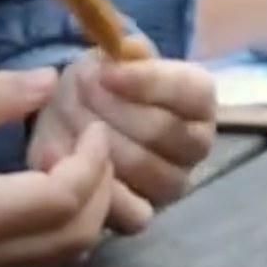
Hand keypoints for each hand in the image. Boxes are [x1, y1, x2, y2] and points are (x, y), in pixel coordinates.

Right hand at [0, 68, 118, 266]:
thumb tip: (53, 79)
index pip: (62, 200)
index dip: (93, 163)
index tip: (93, 128)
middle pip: (78, 236)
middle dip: (101, 188)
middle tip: (91, 146)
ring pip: (70, 259)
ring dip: (88, 213)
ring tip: (70, 168)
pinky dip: (67, 233)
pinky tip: (50, 196)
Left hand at [31, 50, 216, 232]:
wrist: (76, 118)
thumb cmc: (100, 84)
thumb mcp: (109, 57)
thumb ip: (121, 51)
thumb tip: (126, 50)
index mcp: (199, 101)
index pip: (193, 93)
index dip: (149, 81)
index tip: (105, 70)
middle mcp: (197, 145)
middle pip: (163, 131)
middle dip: (111, 109)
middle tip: (75, 90)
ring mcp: (173, 185)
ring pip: (143, 169)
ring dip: (96, 143)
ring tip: (67, 120)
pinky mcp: (143, 215)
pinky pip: (132, 212)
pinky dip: (97, 186)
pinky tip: (73, 160)